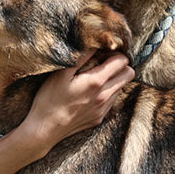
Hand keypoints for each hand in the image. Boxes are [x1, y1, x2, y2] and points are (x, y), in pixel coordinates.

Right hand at [20, 49, 134, 156]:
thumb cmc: (50, 99)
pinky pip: (111, 101)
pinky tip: (89, 93)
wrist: (45, 129)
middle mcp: (104, 96)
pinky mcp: (99, 118)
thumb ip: (81, 57)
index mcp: (96, 82)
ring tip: (95, 77)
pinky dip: (106, 92)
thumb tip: (94, 44)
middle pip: (129, 74)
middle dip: (120, 65)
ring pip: (121, 87)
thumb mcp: (61, 73)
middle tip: (104, 62)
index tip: (103, 53)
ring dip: (113, 79)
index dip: (115, 53)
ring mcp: (103, 109)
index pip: (122, 61)